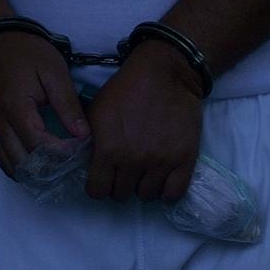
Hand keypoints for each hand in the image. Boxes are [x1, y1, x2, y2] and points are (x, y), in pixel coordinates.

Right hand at [0, 29, 84, 179]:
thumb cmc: (27, 53)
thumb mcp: (54, 72)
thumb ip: (68, 105)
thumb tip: (83, 135)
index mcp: (15, 108)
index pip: (39, 145)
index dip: (62, 153)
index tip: (81, 150)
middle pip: (24, 163)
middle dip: (50, 169)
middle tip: (72, 164)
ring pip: (12, 168)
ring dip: (35, 173)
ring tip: (58, 168)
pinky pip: (3, 160)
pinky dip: (22, 167)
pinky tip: (40, 164)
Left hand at [84, 40, 202, 203]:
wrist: (165, 73)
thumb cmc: (126, 88)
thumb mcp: (96, 111)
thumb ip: (88, 140)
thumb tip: (85, 164)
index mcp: (108, 149)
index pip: (97, 191)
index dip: (97, 185)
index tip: (103, 177)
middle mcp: (133, 161)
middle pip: (121, 195)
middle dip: (119, 184)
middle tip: (124, 170)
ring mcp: (160, 162)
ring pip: (146, 196)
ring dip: (142, 186)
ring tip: (144, 171)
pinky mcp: (184, 160)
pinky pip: (174, 194)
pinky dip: (166, 192)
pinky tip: (162, 180)